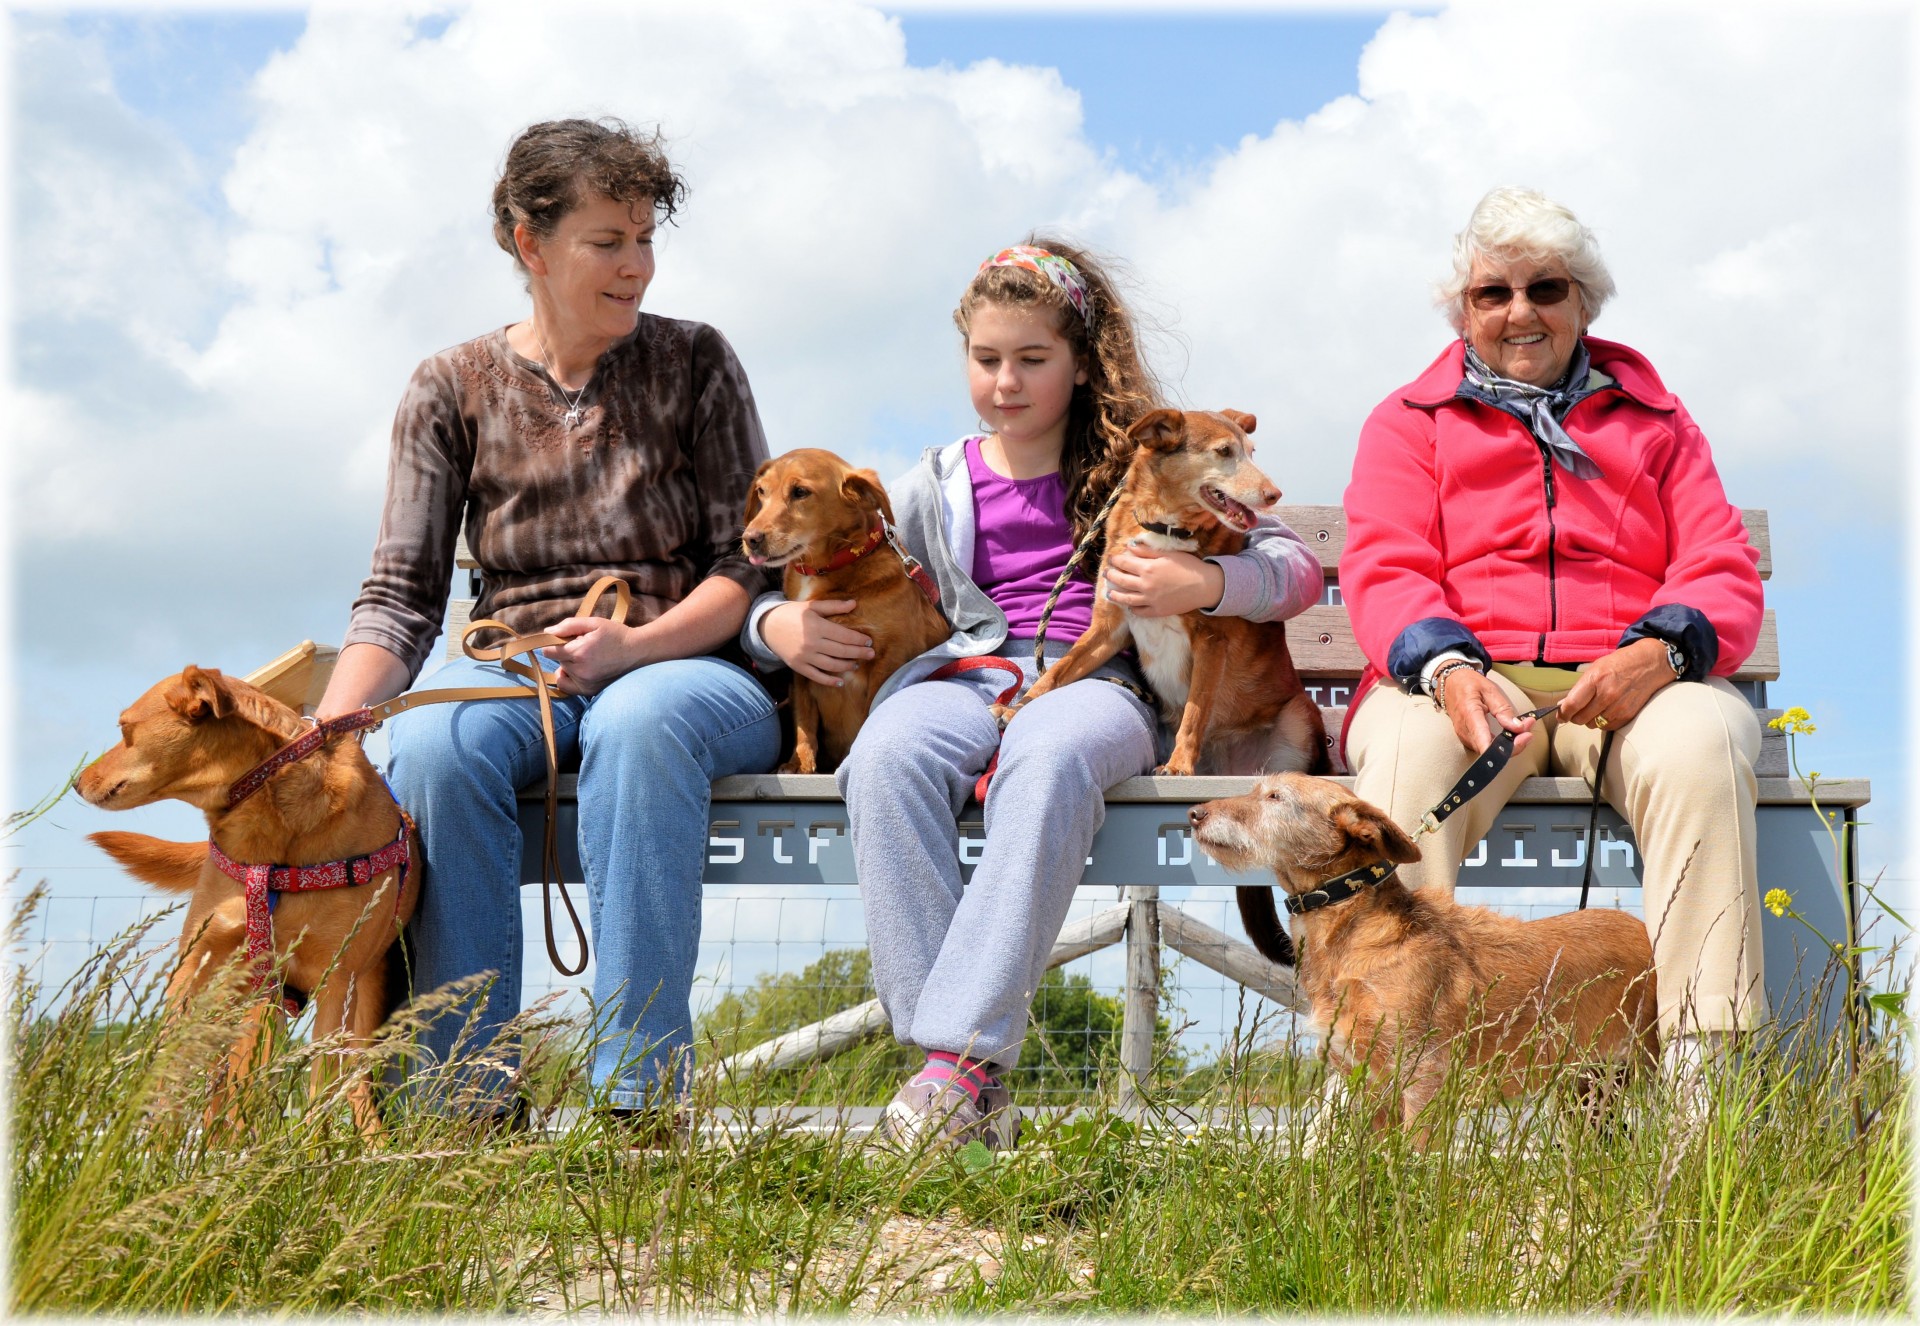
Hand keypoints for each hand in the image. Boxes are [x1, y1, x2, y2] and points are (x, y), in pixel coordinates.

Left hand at [542, 616, 645, 694]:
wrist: (638, 652)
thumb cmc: (616, 634)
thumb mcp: (594, 623)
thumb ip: (568, 626)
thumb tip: (547, 632)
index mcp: (580, 652)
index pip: (549, 651)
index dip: (554, 643)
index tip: (564, 639)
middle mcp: (581, 671)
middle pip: (557, 660)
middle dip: (565, 652)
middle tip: (583, 645)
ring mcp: (585, 683)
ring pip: (562, 672)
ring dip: (569, 664)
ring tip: (586, 657)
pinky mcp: (590, 691)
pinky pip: (566, 687)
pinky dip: (568, 678)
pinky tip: (579, 670)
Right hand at [762, 599, 872, 686]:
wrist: (767, 626)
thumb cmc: (792, 614)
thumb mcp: (812, 606)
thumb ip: (833, 606)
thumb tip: (854, 603)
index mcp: (817, 626)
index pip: (844, 635)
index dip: (858, 639)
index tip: (868, 641)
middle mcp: (812, 643)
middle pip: (841, 651)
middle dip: (859, 653)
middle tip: (871, 654)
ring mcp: (805, 657)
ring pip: (832, 665)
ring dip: (847, 666)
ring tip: (856, 664)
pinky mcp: (798, 666)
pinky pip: (816, 676)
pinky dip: (829, 681)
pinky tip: (841, 682)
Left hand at [1103, 545, 1224, 617]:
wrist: (1205, 586)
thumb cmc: (1188, 566)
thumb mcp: (1168, 554)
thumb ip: (1147, 552)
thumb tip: (1129, 547)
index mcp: (1148, 568)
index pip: (1124, 563)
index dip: (1115, 560)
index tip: (1111, 558)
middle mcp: (1145, 585)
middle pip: (1122, 581)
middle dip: (1111, 575)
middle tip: (1106, 573)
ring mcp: (1150, 600)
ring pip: (1126, 599)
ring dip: (1115, 595)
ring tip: (1109, 593)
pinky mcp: (1157, 611)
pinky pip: (1140, 611)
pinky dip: (1132, 609)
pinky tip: (1130, 606)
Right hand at [1438, 666, 1537, 756]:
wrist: (1450, 683)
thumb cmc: (1468, 684)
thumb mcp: (1489, 690)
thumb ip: (1503, 709)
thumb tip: (1518, 727)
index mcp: (1470, 715)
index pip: (1484, 742)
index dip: (1504, 749)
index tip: (1523, 738)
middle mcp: (1465, 731)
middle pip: (1491, 750)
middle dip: (1514, 744)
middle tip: (1529, 730)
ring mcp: (1464, 736)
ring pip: (1490, 751)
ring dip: (1509, 744)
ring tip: (1523, 729)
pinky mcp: (1467, 739)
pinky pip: (1486, 747)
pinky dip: (1501, 743)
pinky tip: (1510, 734)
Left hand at [1556, 638, 1674, 729]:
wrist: (1649, 664)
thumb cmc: (1619, 664)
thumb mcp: (1595, 668)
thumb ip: (1580, 687)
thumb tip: (1564, 704)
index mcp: (1595, 680)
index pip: (1572, 704)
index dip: (1563, 714)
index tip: (1560, 716)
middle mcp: (1607, 694)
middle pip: (1581, 718)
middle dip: (1575, 717)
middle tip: (1576, 712)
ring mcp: (1619, 706)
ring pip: (1593, 725)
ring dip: (1590, 720)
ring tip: (1593, 709)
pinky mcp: (1628, 715)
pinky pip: (1607, 727)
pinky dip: (1603, 722)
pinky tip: (1605, 712)